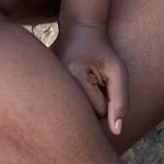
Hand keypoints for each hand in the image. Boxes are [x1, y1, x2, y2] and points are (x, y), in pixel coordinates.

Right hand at [54, 21, 126, 136]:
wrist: (77, 31)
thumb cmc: (101, 50)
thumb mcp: (118, 70)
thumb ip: (120, 100)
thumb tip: (116, 132)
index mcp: (73, 75)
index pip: (99, 112)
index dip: (107, 99)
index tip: (103, 79)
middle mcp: (55, 82)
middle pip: (84, 117)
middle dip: (94, 105)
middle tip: (94, 81)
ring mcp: (46, 85)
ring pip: (74, 114)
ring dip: (84, 103)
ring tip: (83, 81)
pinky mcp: (43, 89)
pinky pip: (64, 108)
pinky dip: (72, 101)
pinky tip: (72, 85)